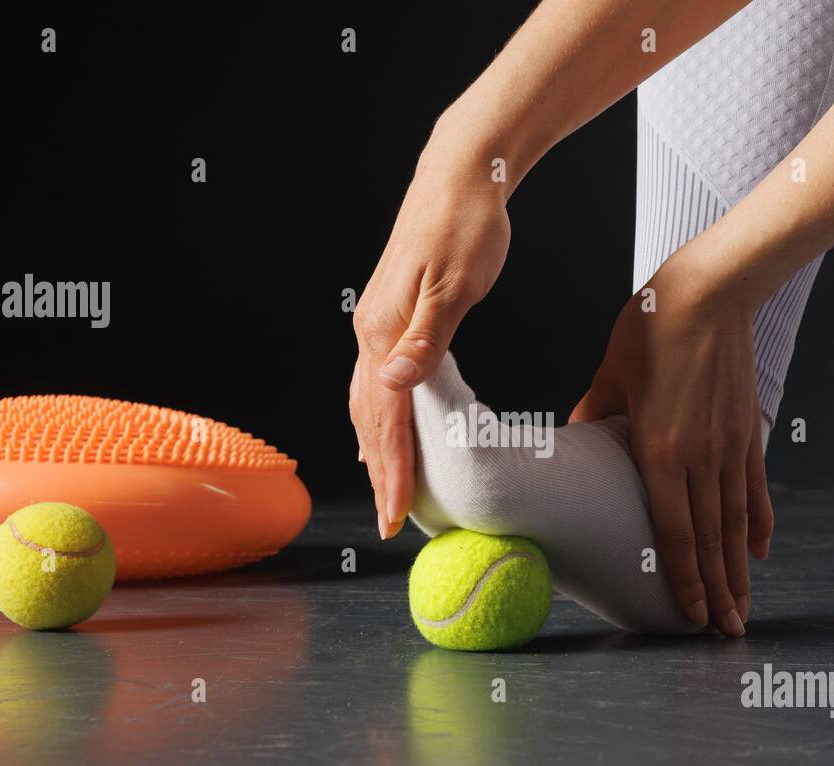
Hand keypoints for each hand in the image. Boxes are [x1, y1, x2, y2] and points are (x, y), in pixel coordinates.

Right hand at [350, 131, 510, 537]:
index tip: (395, 518)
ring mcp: (376, 325)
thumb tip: (393, 386)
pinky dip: (379, 418)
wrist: (461, 175)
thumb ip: (427, 341)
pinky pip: (375, 384)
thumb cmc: (467, 225)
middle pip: (368, 420)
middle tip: (391, 523)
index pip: (386, 420)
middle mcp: (371, 333)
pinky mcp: (389, 316)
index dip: (392, 473)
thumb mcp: (455, 285)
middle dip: (379, 475)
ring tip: (385, 490)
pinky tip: (388, 429)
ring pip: (366, 404)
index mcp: (384, 332)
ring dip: (375, 450)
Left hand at [570, 252, 772, 635]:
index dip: (684, 578)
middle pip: (712, 539)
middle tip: (724, 634)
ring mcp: (730, 446)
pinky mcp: (748, 431)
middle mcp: (701, 457)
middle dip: (718, 592)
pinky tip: (761, 551)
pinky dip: (760, 522)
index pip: (674, 530)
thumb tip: (572, 444)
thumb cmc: (651, 328)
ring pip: (737, 523)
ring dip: (740, 572)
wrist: (711, 290)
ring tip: (743, 610)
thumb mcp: (607, 375)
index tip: (690, 615)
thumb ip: (592, 416)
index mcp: (660, 449)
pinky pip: (756, 488)